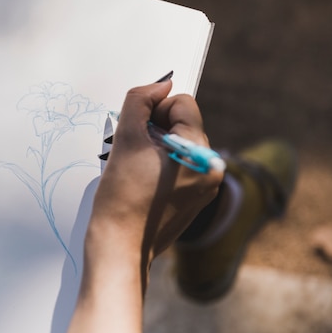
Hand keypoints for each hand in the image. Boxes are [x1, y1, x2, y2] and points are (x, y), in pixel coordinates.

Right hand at [65, 79, 222, 332]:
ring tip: (137, 171)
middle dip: (156, 131)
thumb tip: (161, 85)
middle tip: (134, 154)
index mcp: (201, 152)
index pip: (183, 103)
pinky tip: (143, 184)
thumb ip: (140, 101)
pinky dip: (161, 167)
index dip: (155, 112)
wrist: (119, 246)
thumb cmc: (121, 195)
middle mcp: (212, 169)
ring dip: (156, 149)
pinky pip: (180, 167)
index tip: (138, 134)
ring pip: (179, 145)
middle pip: (182, 124)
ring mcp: (205, 187)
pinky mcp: (195, 201)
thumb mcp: (126, 138)